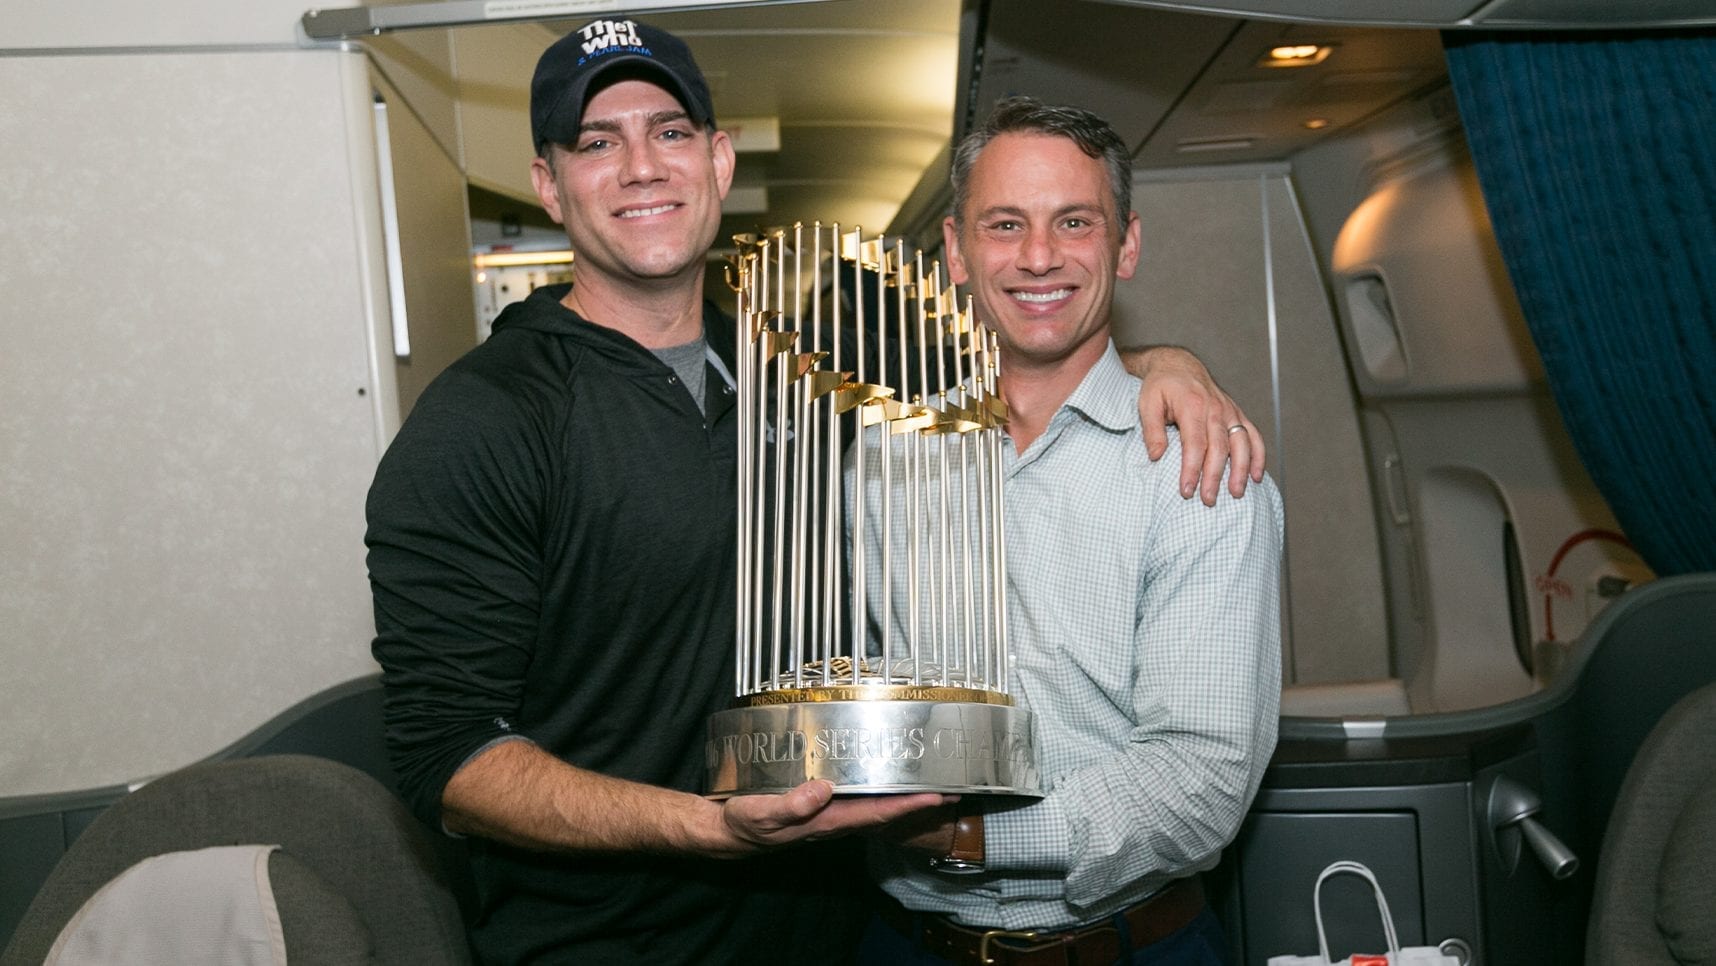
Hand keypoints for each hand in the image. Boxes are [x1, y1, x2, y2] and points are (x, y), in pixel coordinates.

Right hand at [717, 781, 947, 853]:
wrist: (728, 831)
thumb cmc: (746, 822)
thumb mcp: (762, 813)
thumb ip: (792, 805)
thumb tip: (823, 789)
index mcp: (827, 822)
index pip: (877, 814)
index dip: (909, 805)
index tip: (937, 795)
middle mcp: (836, 819)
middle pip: (887, 811)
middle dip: (919, 801)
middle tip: (954, 787)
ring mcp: (832, 813)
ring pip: (877, 804)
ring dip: (905, 794)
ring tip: (932, 780)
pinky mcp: (823, 803)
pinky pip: (861, 797)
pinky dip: (882, 788)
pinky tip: (889, 776)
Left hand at [1124, 346, 1265, 504]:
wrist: (1179, 365)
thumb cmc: (1161, 386)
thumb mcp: (1147, 403)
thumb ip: (1151, 430)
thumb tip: (1157, 456)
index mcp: (1193, 406)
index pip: (1195, 444)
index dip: (1192, 470)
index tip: (1186, 491)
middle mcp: (1216, 409)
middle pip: (1220, 448)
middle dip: (1215, 477)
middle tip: (1208, 500)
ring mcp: (1229, 412)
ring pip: (1242, 444)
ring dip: (1241, 470)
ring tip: (1236, 493)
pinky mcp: (1237, 415)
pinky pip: (1253, 436)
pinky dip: (1258, 456)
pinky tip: (1256, 476)